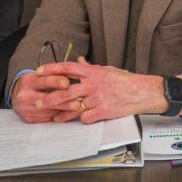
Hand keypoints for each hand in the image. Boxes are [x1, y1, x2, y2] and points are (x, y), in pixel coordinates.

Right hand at [12, 69, 75, 122]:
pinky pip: (46, 119)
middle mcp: (25, 95)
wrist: (17, 95)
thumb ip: (54, 75)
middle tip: (78, 102)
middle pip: (47, 99)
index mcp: (29, 81)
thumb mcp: (40, 76)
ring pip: (48, 111)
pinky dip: (58, 116)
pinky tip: (67, 114)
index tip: (68, 83)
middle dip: (64, 101)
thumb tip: (71, 76)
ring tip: (76, 108)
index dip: (57, 82)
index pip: (44, 81)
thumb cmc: (34, 84)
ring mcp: (25, 108)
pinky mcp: (28, 118)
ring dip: (64, 110)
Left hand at [35, 61, 168, 123]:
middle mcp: (93, 84)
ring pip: (73, 107)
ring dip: (61, 114)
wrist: (142, 92)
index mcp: (93, 72)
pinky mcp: (104, 111)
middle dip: (49, 98)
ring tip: (53, 117)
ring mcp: (98, 98)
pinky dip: (82, 119)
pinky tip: (80, 120)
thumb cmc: (125, 81)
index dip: (51, 69)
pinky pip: (86, 117)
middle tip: (39, 103)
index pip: (67, 67)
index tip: (39, 72)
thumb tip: (78, 60)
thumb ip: (90, 67)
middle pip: (65, 91)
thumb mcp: (107, 69)